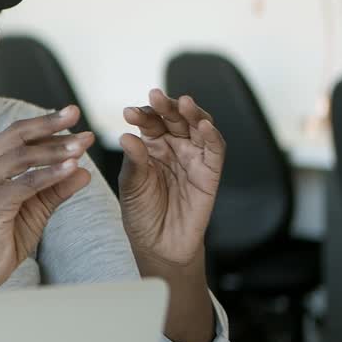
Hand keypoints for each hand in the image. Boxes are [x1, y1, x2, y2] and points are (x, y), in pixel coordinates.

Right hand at [0, 106, 94, 289]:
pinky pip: (25, 184)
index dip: (45, 123)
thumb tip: (85, 171)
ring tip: (82, 145)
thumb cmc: (3, 236)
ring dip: (55, 150)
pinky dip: (51, 175)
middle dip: (49, 124)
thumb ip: (56, 188)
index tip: (73, 114)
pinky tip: (73, 168)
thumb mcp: (36, 208)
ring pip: (23, 157)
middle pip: (16, 136)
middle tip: (77, 114)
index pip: (16, 133)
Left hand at [119, 89, 225, 270]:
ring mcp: (193, 157)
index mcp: (151, 145)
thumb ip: (134, 162)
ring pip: (197, 127)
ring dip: (192, 113)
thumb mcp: (131, 186)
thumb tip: (126, 136)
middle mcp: (174, 146)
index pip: (149, 122)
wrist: (159, 244)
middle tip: (156, 97)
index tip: (128, 113)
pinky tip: (204, 125)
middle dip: (166, 106)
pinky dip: (212, 135)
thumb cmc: (142, 212)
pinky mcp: (211, 172)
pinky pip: (215, 149)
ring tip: (183, 103)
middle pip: (174, 119)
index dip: (142, 115)